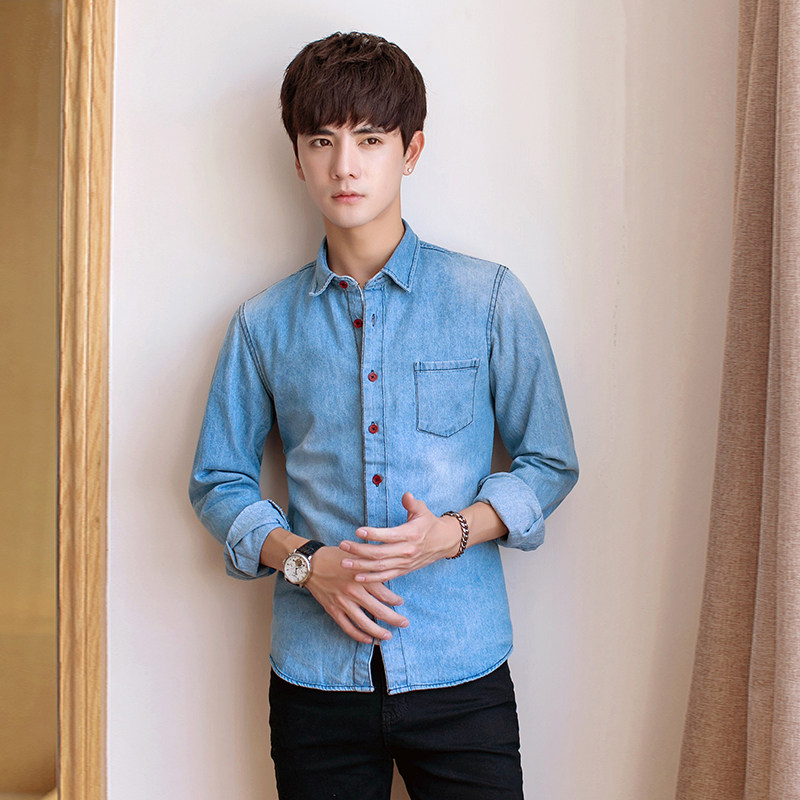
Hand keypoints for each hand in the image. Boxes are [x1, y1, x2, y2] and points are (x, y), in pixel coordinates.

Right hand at [304, 546, 408, 644]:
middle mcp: (353, 591)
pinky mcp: (333, 610)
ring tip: (388, 636)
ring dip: (378, 631)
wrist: (310, 564)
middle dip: (394, 619)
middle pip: (378, 610)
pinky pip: (347, 627)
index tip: (401, 603)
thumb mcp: (356, 555)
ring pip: (364, 623)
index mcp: (361, 576)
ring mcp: (343, 603)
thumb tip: (389, 569)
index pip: (384, 593)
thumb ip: (372, 563)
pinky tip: (367, 639)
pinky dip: (358, 635)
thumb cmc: (334, 556)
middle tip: (404, 623)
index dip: (395, 600)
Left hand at [339, 492, 461, 582]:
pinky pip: (385, 577)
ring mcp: (404, 563)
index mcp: (410, 534)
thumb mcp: (422, 510)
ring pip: (380, 567)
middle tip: (343, 545)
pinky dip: (371, 578)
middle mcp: (407, 551)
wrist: (444, 542)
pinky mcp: (403, 570)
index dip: (373, 534)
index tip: (357, 531)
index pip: (389, 536)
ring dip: (361, 566)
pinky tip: (357, 577)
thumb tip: (406, 495)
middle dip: (359, 550)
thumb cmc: (429, 523)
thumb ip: (412, 503)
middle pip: (380, 554)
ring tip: (344, 562)